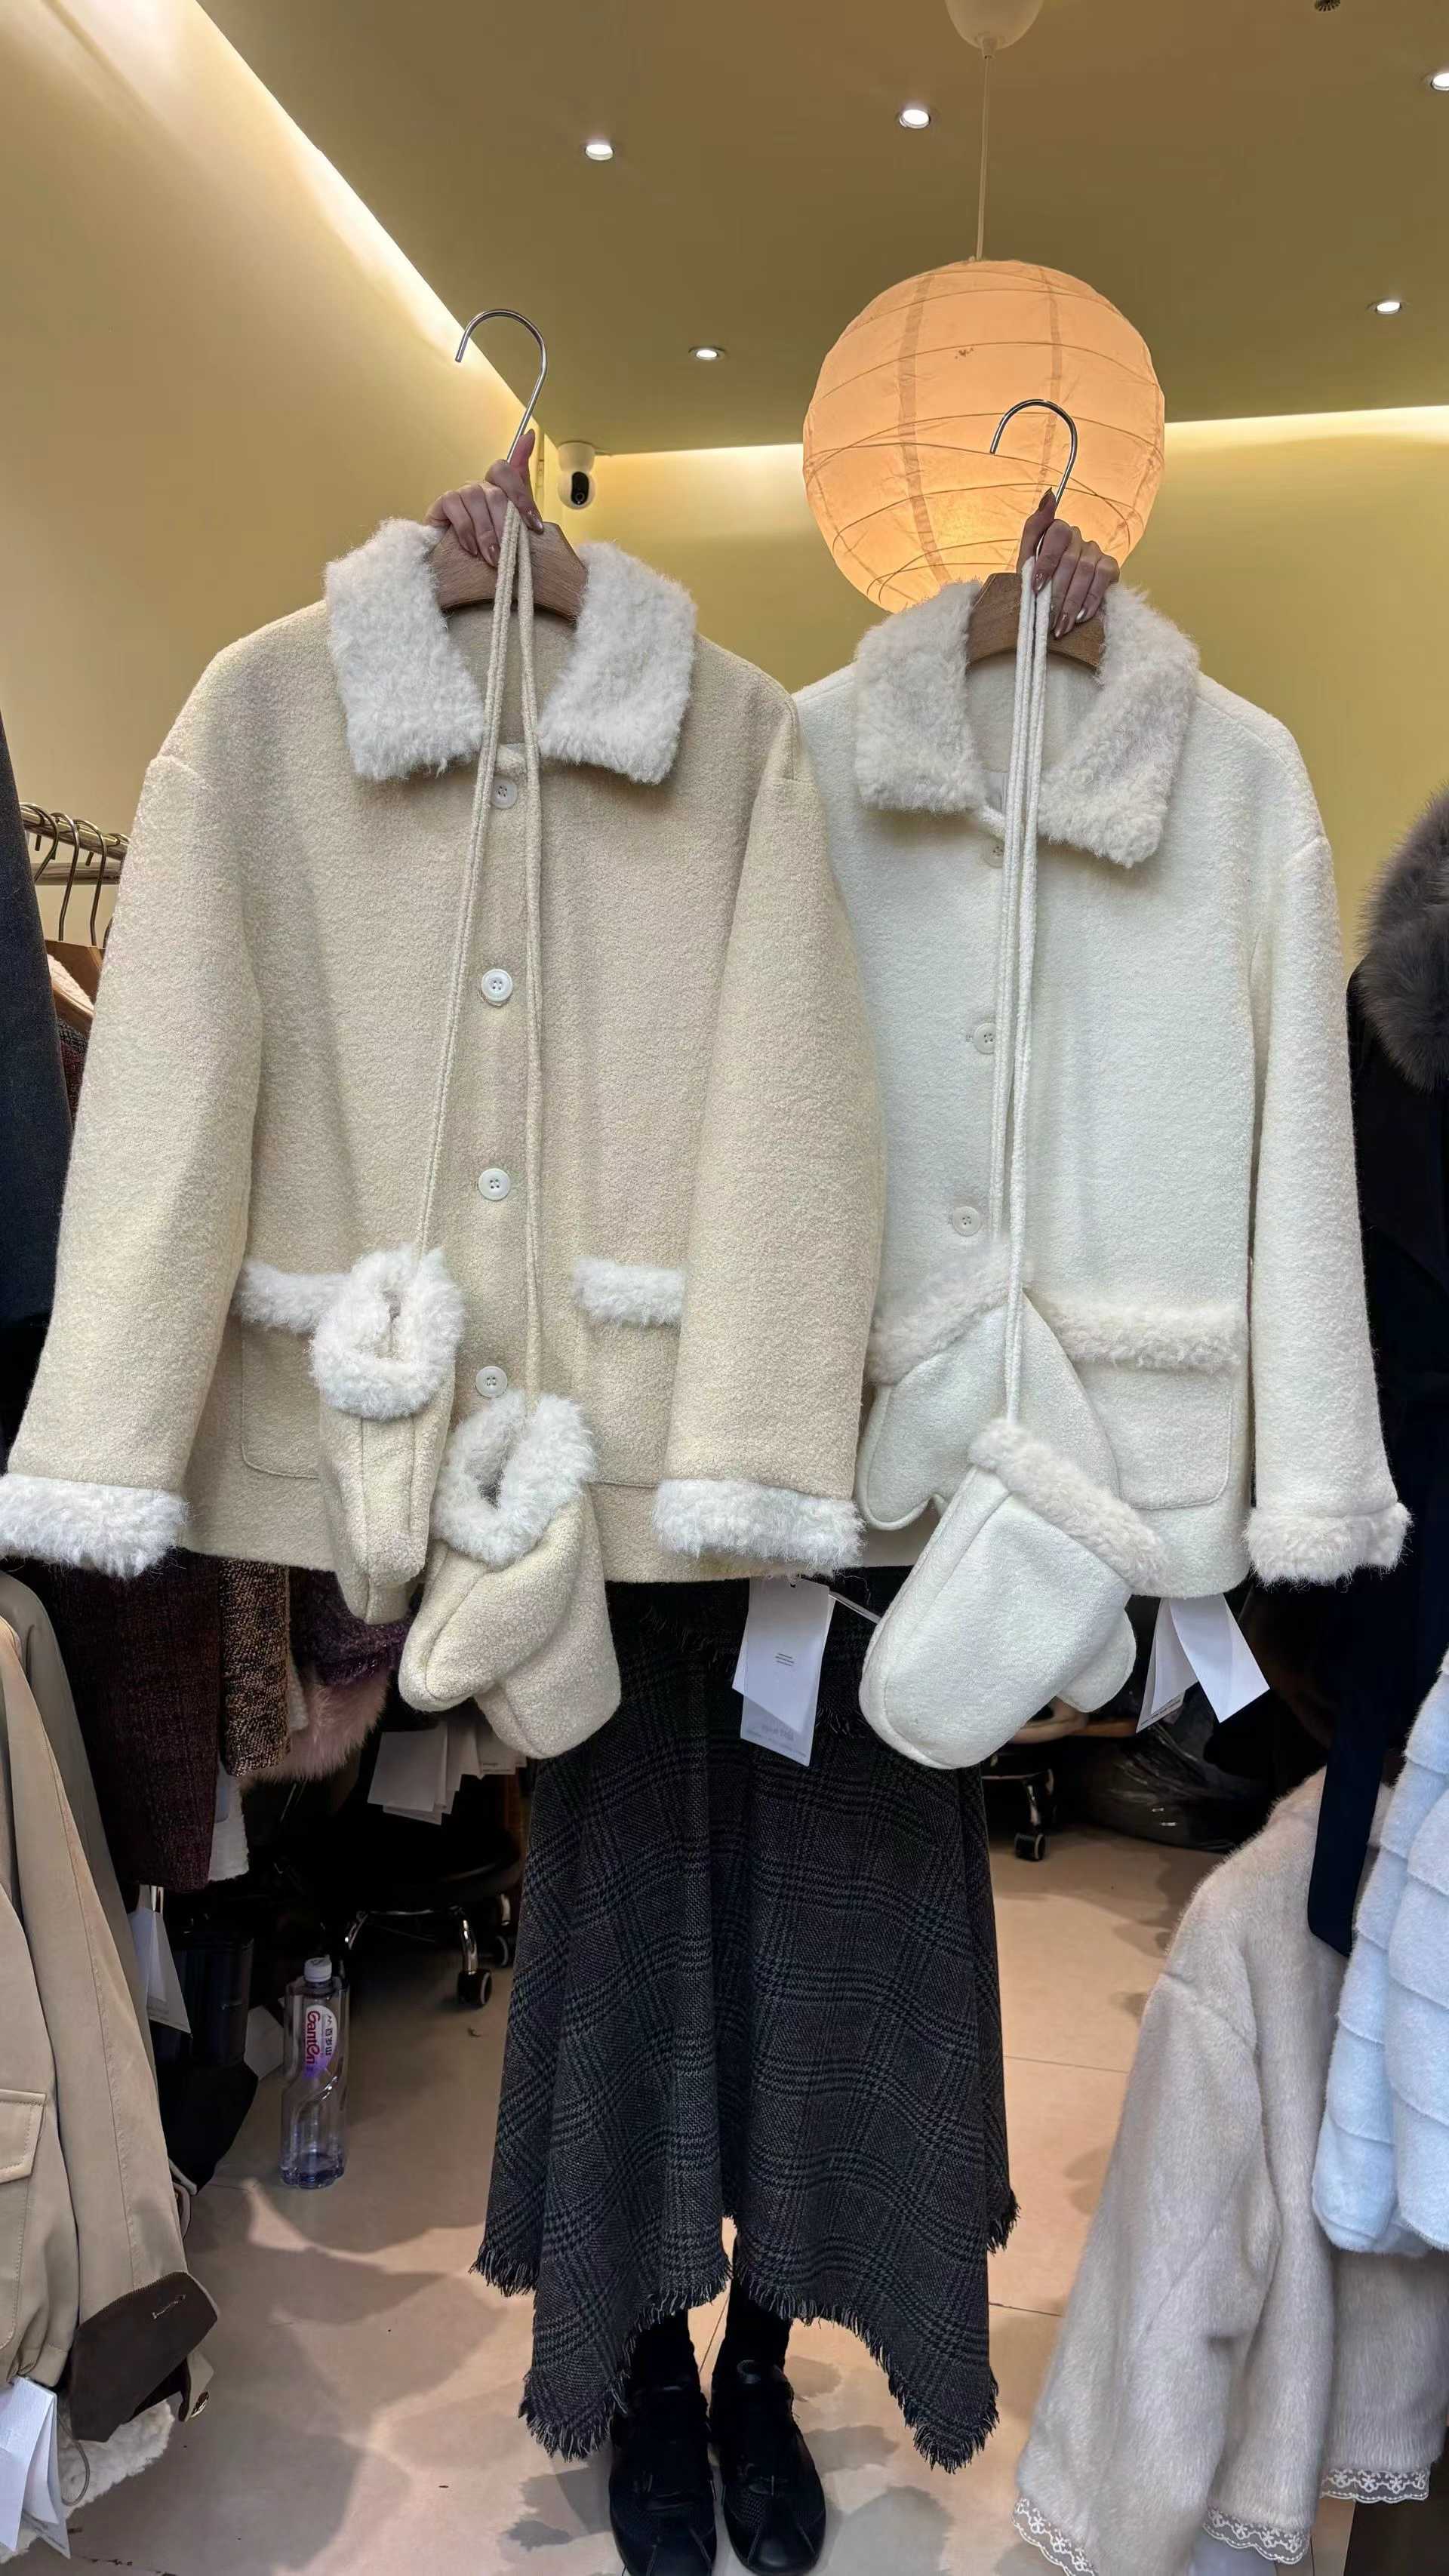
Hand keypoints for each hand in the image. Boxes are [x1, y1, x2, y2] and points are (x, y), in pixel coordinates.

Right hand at [426, 428, 543, 567]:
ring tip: (492, 557)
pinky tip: (471, 549)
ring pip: (475, 500)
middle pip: (495, 494)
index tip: (534, 526)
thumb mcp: (513, 520)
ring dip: (486, 532)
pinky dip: (465, 529)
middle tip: (509, 552)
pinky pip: (454, 507)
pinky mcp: (442, 504)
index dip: (521, 497)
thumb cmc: (489, 539)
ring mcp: (461, 493)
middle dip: (504, 525)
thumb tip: (530, 435)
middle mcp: (479, 486)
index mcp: (497, 487)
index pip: (507, 472)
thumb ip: (522, 485)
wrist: (458, 561)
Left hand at [1017, 490, 1118, 638]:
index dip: (1046, 561)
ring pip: (1085, 571)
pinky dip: (1091, 599)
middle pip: (1070, 559)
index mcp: (1056, 531)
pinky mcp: (1110, 566)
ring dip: (1073, 601)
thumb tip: (1050, 495)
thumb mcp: (1026, 560)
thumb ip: (1033, 529)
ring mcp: (1094, 550)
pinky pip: (1103, 578)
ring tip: (1062, 625)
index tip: (1036, 588)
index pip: (1055, 534)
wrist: (1056, 604)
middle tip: (1048, 618)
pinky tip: (1082, 616)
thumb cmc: (1039, 582)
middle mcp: (1077, 536)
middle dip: (1057, 592)